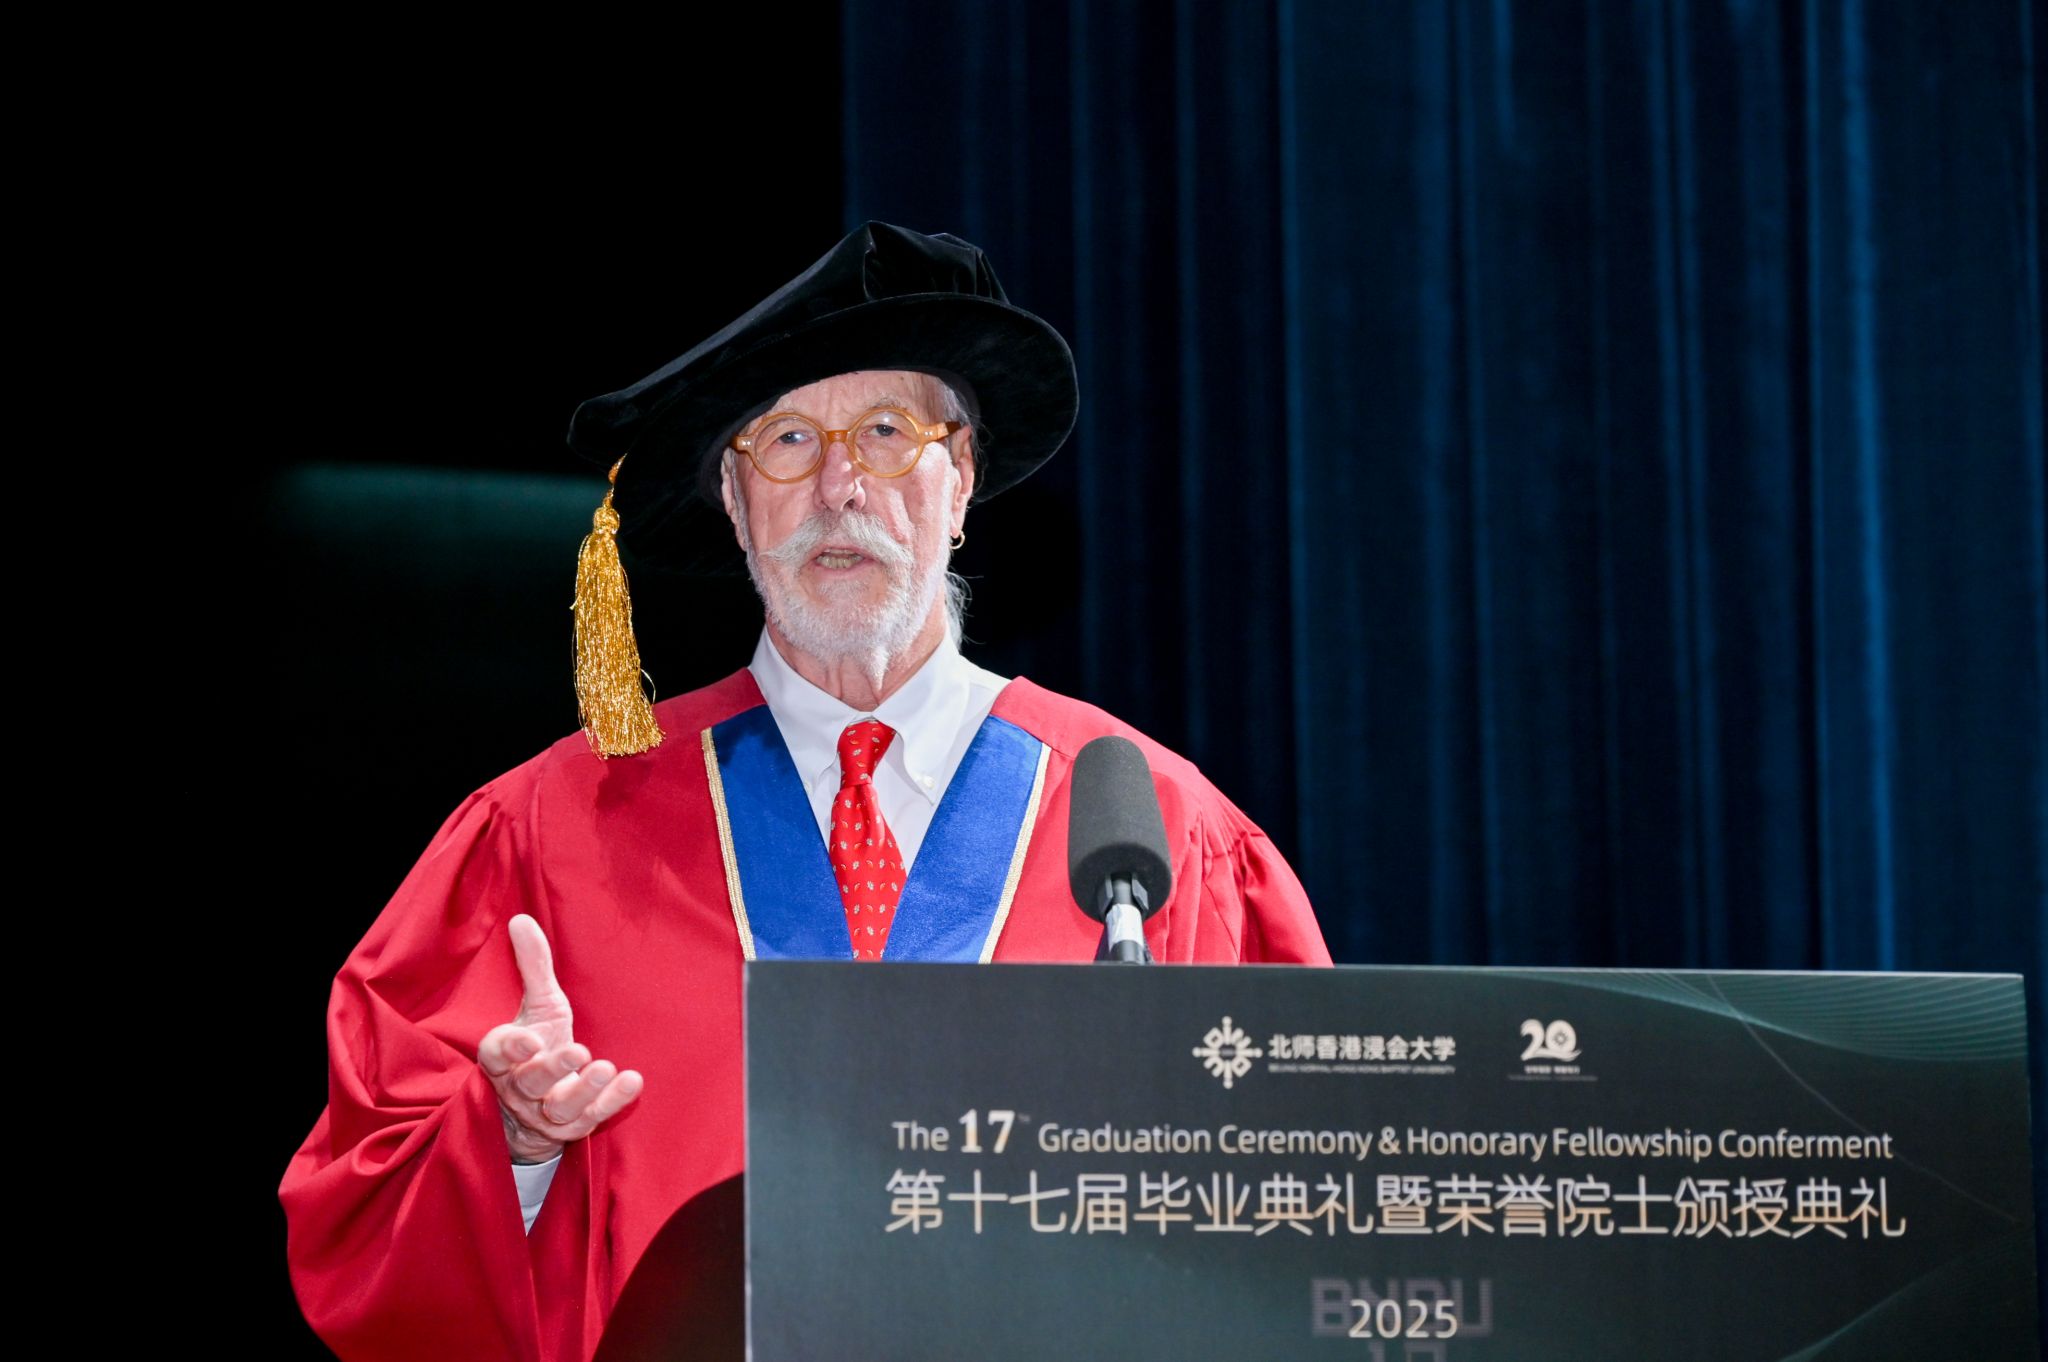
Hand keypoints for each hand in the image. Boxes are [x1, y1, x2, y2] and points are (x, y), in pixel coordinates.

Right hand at [477, 914, 643, 1162]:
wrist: (534, 1107)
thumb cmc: (537, 1044)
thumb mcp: (537, 1005)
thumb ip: (533, 966)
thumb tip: (521, 919)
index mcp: (503, 1057)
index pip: (498, 1054)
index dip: (512, 1047)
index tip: (529, 1040)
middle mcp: (519, 1088)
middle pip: (530, 1082)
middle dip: (552, 1069)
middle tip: (578, 1051)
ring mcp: (545, 1112)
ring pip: (560, 1107)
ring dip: (583, 1090)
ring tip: (605, 1067)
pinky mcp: (572, 1128)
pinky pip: (591, 1120)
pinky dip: (612, 1103)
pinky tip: (633, 1081)